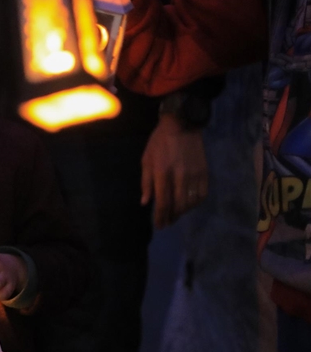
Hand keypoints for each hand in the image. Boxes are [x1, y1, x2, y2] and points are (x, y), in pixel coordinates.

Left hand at [142, 113, 207, 228]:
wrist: (182, 125)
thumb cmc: (159, 142)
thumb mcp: (146, 160)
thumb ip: (146, 183)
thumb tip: (146, 203)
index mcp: (162, 173)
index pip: (163, 202)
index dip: (160, 217)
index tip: (159, 225)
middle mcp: (180, 176)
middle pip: (178, 205)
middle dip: (172, 217)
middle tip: (167, 222)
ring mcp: (194, 175)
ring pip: (191, 202)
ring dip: (183, 211)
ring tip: (176, 214)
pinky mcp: (204, 172)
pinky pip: (202, 194)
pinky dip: (195, 203)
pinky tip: (189, 204)